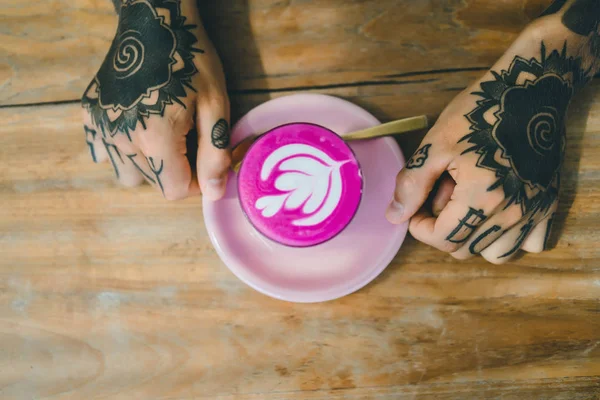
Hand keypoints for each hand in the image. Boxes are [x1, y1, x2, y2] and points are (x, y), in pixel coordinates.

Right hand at [81, 0, 229, 200]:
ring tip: (162, 134)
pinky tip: (137, 126)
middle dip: (175, 169)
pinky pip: (105, 152)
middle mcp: (123, 139)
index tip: (203, 160)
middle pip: (153, 181)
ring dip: (148, 165)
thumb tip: (214, 193)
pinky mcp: (90, 116)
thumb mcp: (215, 106)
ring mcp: (102, 128)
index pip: (175, 190)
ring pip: (128, 173)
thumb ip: (213, 154)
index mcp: (156, 139)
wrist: (154, 21)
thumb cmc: (191, 61)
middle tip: (187, 136)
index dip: (196, 181)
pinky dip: (122, 149)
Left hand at [386, 9, 597, 262]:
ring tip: (468, 204)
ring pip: (497, 255)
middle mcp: (512, 211)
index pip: (442, 240)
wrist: (530, 88)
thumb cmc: (479, 112)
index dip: (419, 227)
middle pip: (465, 250)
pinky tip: (497, 210)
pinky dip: (509, 235)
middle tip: (443, 197)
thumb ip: (413, 184)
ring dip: (475, 238)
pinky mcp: (549, 204)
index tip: (416, 207)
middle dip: (444, 230)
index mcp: (482, 197)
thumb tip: (393, 217)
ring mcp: (534, 210)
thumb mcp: (436, 144)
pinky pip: (529, 243)